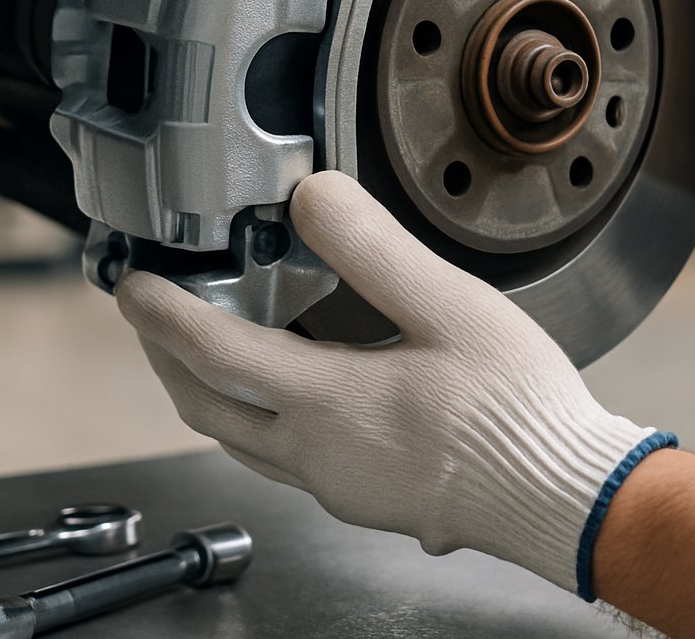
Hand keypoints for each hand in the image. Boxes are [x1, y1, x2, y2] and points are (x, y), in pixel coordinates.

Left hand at [116, 170, 672, 597]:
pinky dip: (253, 417)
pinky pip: (279, 458)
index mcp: (328, 403)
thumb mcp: (451, 307)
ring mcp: (336, 483)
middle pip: (205, 406)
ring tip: (203, 351)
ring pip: (237, 439)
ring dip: (205, 391)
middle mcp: (316, 453)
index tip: (131, 286)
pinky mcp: (362, 497)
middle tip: (150, 317)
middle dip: (165, 358)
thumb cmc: (517, 413)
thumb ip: (374, 250)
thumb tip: (314, 197)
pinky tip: (285, 394)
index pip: (213, 351)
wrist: (563, 497)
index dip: (163, 313)